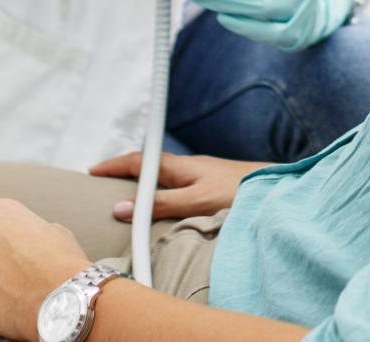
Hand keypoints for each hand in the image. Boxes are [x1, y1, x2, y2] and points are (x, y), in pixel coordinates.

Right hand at [89, 151, 269, 219]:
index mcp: (180, 167)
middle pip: (148, 168)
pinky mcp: (214, 188)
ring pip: (164, 179)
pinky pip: (178, 188)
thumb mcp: (197, 201)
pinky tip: (166, 208)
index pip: (138, 161)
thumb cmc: (241, 192)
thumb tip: (121, 208)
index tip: (90, 172)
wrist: (279, 189)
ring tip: (127, 199)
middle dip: (124, 174)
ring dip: (144, 185)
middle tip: (102, 184)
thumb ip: (161, 204)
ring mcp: (202, 177)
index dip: (113, 166)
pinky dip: (162, 194)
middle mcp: (189, 169)